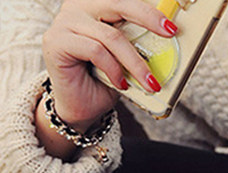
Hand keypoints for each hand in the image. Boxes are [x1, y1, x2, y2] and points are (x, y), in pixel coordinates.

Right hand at [41, 0, 177, 130]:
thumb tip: (169, 42)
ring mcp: (65, 22)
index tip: (171, 19)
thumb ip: (139, 44)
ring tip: (151, 83)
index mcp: (96, 5)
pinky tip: (121, 83)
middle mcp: (78, 7)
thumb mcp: (128, 59)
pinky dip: (114, 69)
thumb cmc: (105, 81)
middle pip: (117, 3)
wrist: (81, 107)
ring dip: (136, 62)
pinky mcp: (56, 41)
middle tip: (170, 32)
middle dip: (147, 17)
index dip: (148, 6)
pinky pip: (95, 50)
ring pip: (110, 36)